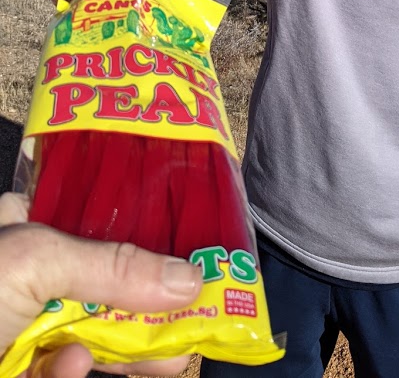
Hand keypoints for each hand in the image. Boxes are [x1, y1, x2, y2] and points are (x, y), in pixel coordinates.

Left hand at [0, 193, 201, 377]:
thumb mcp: (35, 263)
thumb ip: (111, 267)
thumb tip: (191, 278)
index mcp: (25, 221)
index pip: (98, 211)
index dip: (146, 223)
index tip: (193, 237)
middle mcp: (29, 267)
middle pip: (106, 276)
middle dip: (151, 295)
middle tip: (200, 304)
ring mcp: (24, 321)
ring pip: (93, 329)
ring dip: (129, 344)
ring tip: (174, 354)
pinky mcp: (24, 365)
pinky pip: (63, 368)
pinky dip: (71, 371)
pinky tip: (72, 367)